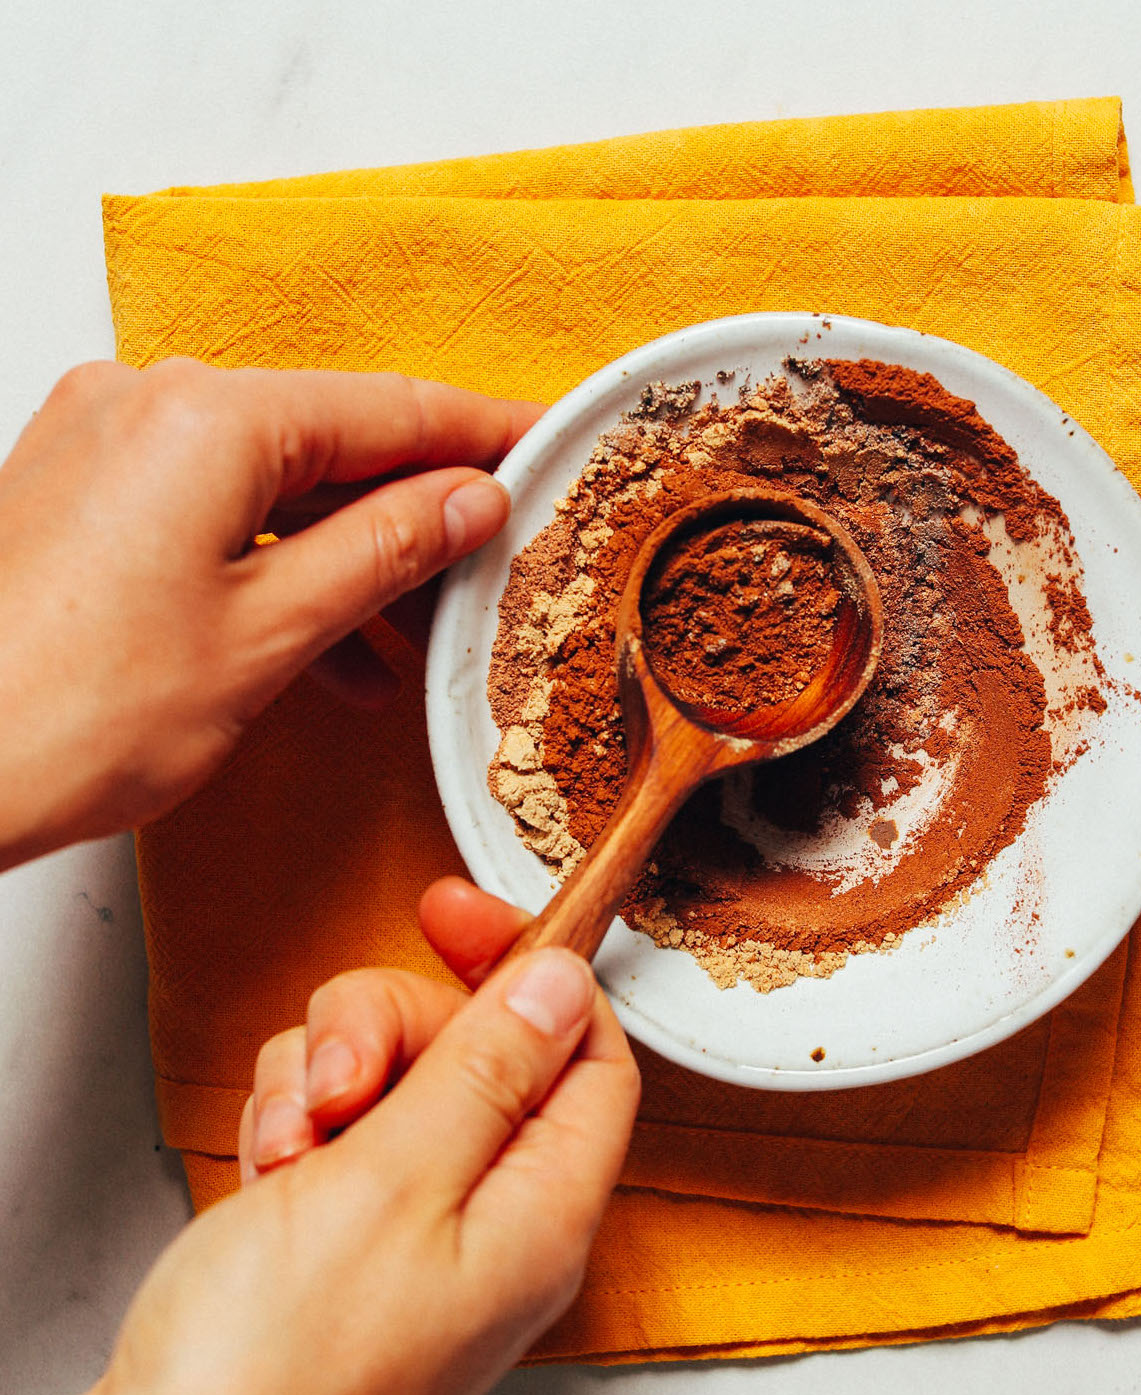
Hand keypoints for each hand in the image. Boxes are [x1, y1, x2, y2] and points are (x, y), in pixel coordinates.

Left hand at [0, 359, 540, 868]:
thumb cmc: (63, 716)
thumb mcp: (268, 636)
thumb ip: (383, 551)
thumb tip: (467, 499)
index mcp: (205, 420)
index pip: (391, 408)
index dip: (486, 431)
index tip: (550, 443)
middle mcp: (145, 405)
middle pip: (330, 439)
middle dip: (417, 505)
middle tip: (494, 555)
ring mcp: (103, 443)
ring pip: (272, 481)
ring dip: (349, 550)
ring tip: (413, 632)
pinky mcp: (80, 492)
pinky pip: (212, 507)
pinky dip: (276, 561)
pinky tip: (322, 636)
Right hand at [54, 879, 639, 1394]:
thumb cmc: (276, 1375)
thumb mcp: (395, 1183)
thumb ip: (487, 1071)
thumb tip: (561, 984)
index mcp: (544, 1206)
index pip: (588, 1050)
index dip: (532, 968)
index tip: (456, 917)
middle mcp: (493, 1214)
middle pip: (477, 1047)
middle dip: (392, 1029)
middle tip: (340, 1077)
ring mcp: (415, 1223)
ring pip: (396, 1073)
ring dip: (327, 1079)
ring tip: (292, 1144)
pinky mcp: (342, 1230)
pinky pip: (340, 1124)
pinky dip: (294, 1123)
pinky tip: (266, 1168)